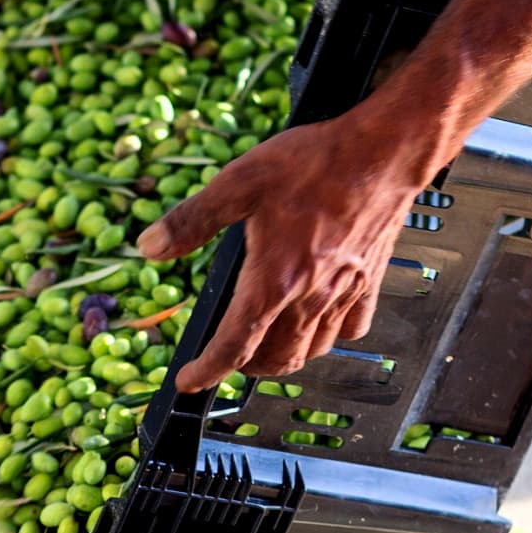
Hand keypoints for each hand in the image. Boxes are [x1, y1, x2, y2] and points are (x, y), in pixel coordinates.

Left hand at [136, 109, 436, 392]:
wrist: (383, 152)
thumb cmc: (314, 163)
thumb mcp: (239, 182)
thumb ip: (192, 220)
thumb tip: (148, 246)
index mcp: (273, 280)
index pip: (235, 347)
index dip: (207, 370)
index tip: (190, 380)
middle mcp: (309, 297)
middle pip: (277, 360)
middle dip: (247, 367)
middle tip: (228, 355)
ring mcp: (344, 293)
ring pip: (314, 351)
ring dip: (287, 357)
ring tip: (268, 343)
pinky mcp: (369, 281)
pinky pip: (352, 328)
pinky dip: (331, 335)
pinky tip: (320, 319)